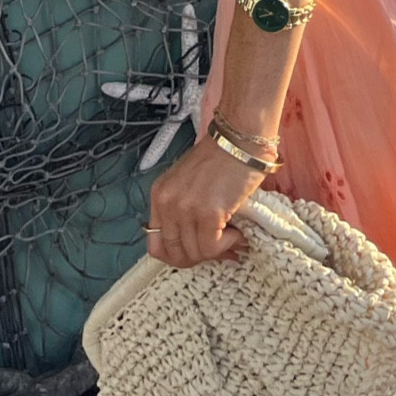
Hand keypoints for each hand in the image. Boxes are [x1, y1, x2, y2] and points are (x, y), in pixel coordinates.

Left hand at [146, 137, 260, 266]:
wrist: (240, 138)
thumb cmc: (221, 157)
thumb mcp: (189, 182)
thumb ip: (185, 211)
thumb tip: (200, 246)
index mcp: (160, 195)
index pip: (156, 245)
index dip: (178, 256)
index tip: (197, 253)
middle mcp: (168, 203)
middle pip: (175, 253)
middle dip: (199, 257)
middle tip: (219, 250)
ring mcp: (186, 209)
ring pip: (196, 253)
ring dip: (217, 250)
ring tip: (232, 235)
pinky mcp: (208, 213)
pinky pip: (213, 247)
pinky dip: (228, 245)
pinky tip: (237, 232)